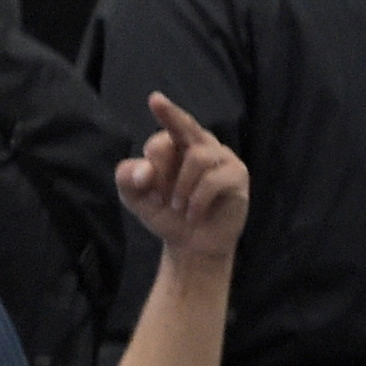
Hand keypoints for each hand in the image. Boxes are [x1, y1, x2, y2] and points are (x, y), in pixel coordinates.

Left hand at [115, 93, 247, 266]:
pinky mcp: (237, 174)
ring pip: (199, 156)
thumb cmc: (167, 215)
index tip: (143, 174)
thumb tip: (141, 170)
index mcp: (175, 143)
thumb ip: (128, 180)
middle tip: (156, 121)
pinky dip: (198, 200)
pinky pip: (215, 179)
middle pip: (184, 123)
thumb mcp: (137, 199)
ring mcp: (221, 157)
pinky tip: (194, 214)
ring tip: (178, 207)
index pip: (162, 135)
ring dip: (183, 187)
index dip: (152, 158)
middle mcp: (199, 143)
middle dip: (169, 123)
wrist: (192, 244)